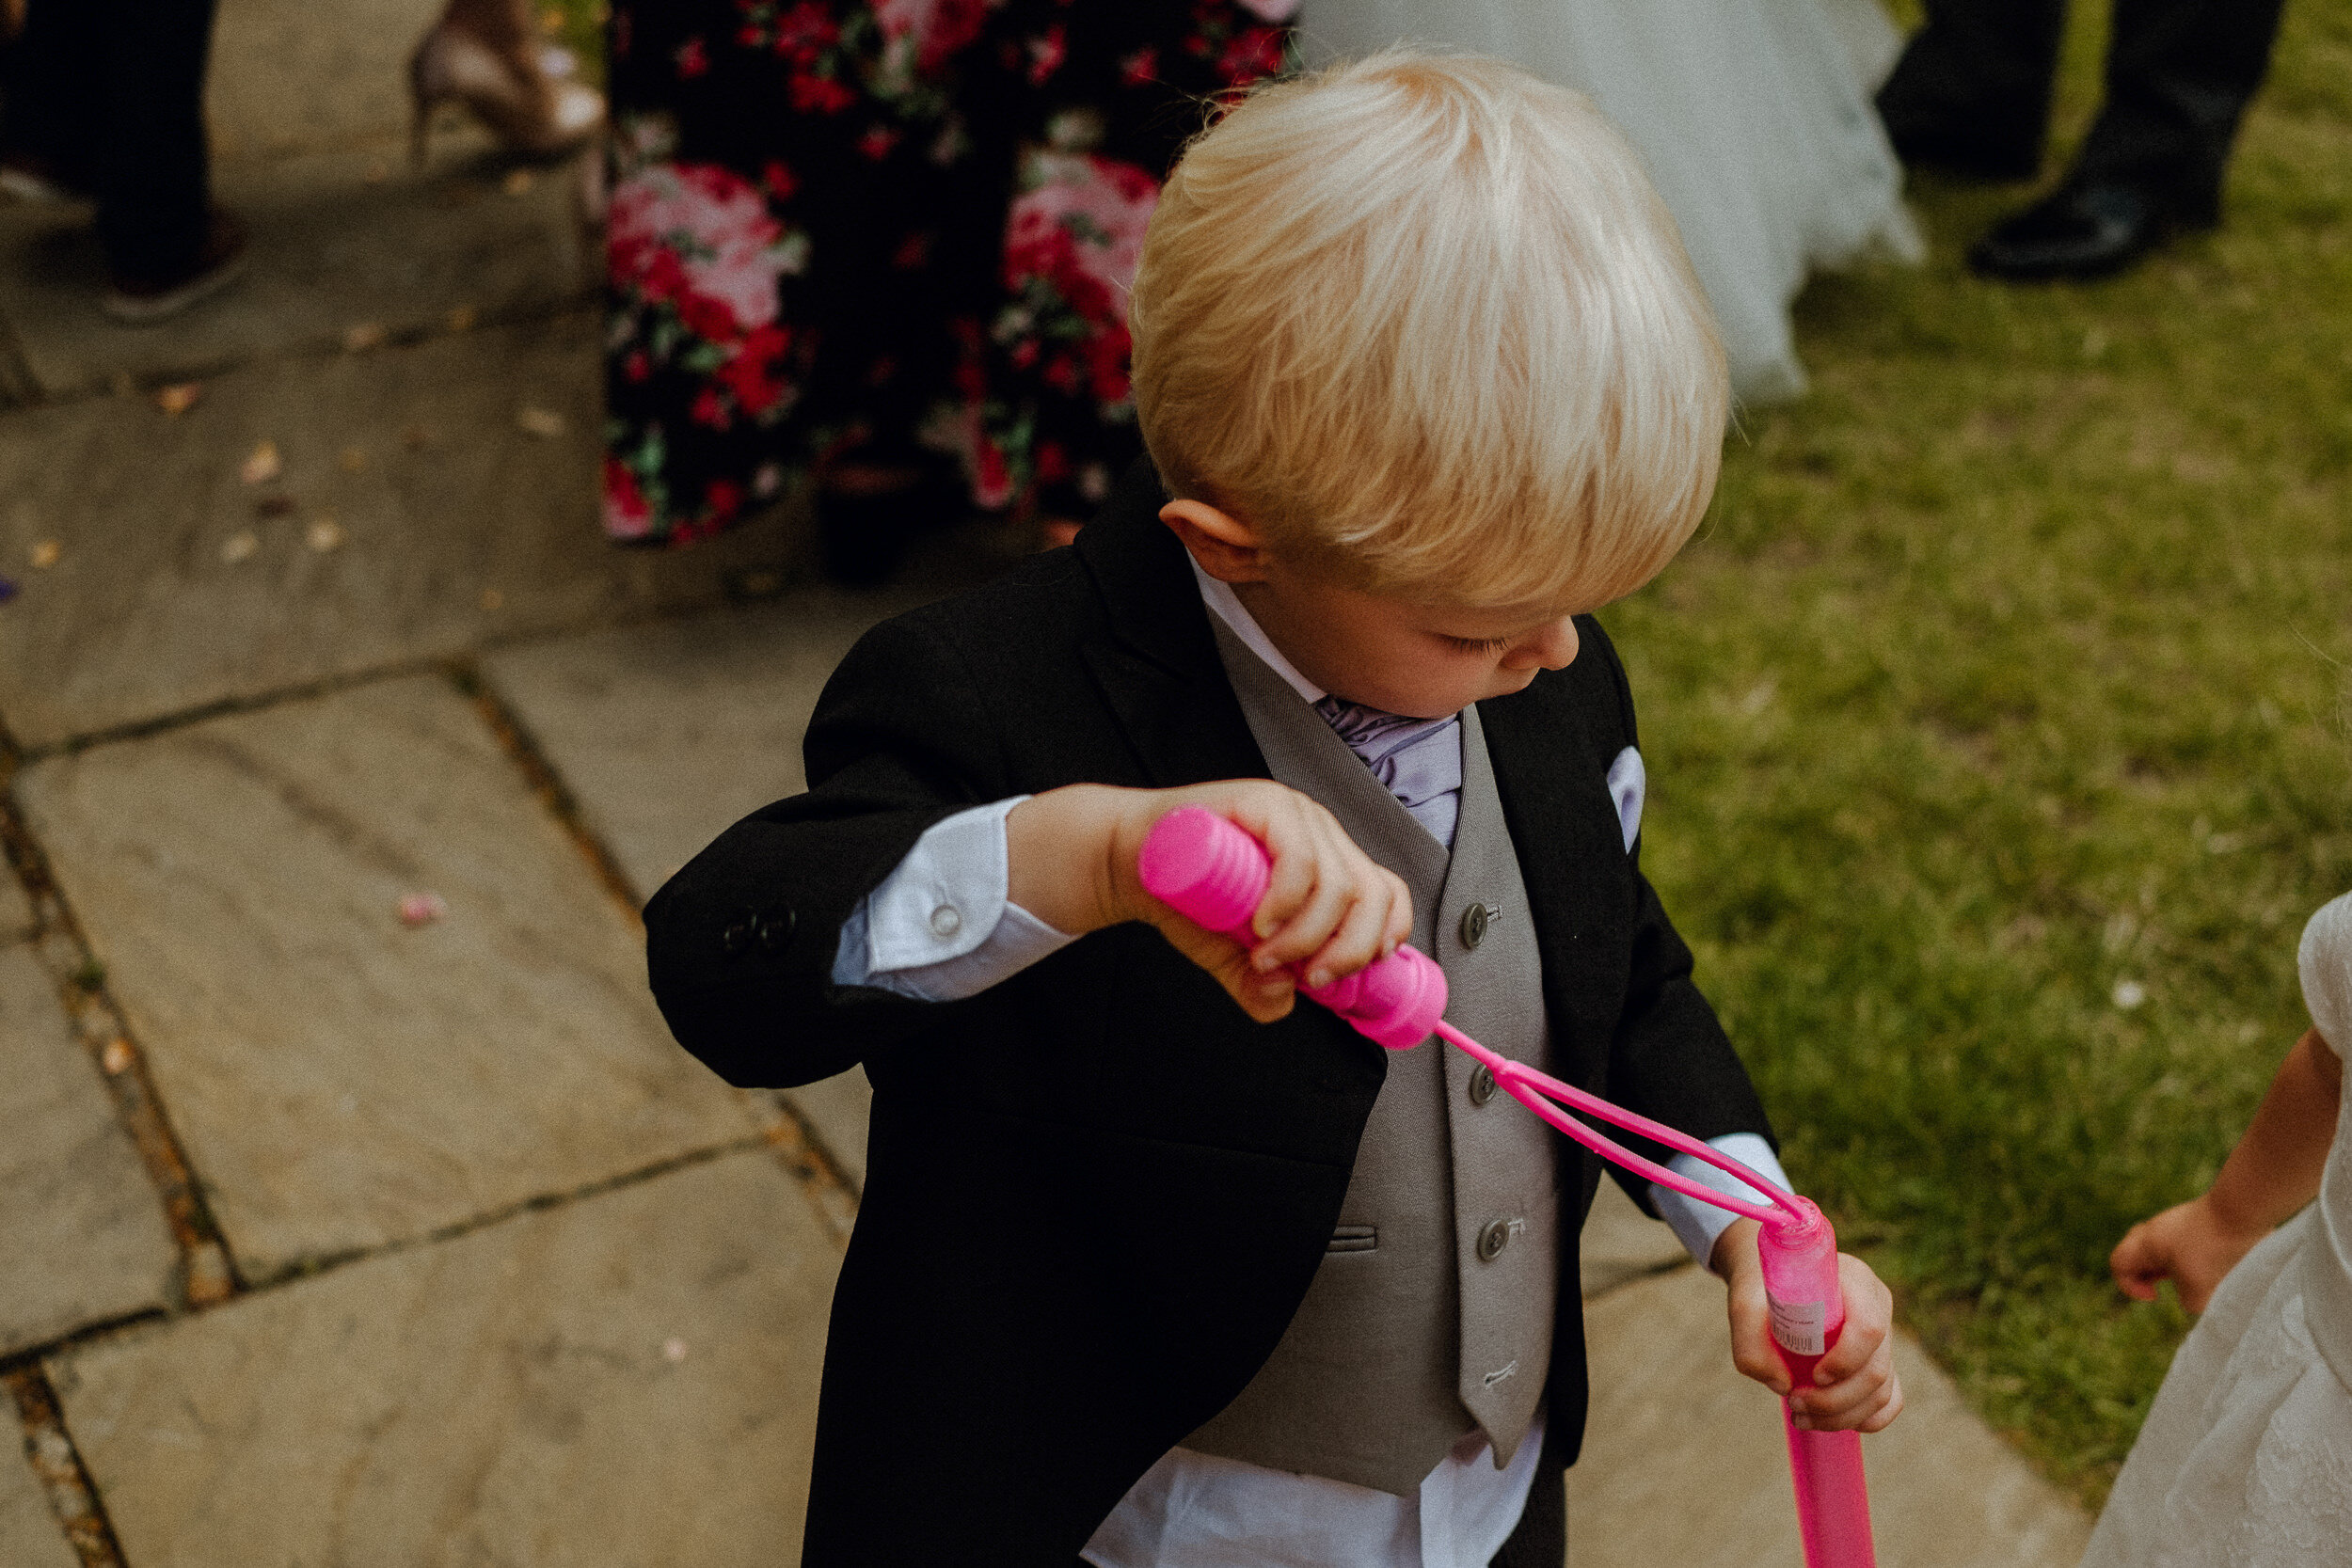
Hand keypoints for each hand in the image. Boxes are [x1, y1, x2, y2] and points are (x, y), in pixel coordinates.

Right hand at [1006, 780, 1413, 1022]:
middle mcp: (1317, 833)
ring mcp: (1292, 815)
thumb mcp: (1229, 954)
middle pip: (1371, 893)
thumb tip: (1283, 1001)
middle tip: (1310, 977)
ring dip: (1310, 936)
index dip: (1386, 935)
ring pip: (1339, 882)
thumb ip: (1258, 983)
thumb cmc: (1182, 897)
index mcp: (1324, 860)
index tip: (1354, 971)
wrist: (1125, 861)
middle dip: (1349, 950)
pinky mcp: (1262, 804)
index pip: (1384, 892)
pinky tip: (1261, 925)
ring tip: (1267, 956)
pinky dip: (1289, 902)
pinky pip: (1299, 858)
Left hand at [1715, 1219, 1903, 1432]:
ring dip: (1842, 1416)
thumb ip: (1751, 1346)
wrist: (1769, 1285)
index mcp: (1853, 1282)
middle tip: (1794, 1403)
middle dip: (1835, 1400)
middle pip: (1876, 1370)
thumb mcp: (1743, 1307)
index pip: (1869, 1327)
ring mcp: (1882, 1336)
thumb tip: (1783, 1385)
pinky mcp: (1879, 1360)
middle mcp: (1876, 1307)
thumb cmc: (1761, 1292)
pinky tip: (1831, 1422)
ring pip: (1882, 1391)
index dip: (1846, 1360)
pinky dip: (1864, 1418)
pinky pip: (1890, 1400)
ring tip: (1800, 1416)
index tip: (1813, 1376)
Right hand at [2111, 1195, 2268, 1313]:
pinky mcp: (2195, 1221)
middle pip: (2134, 1253)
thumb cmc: (2214, 1251)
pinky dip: (2188, 1257)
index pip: (2118, 1264)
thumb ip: (2188, 1301)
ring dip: (2171, 1267)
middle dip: (2146, 1274)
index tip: (2156, 1295)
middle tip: (2167, 1283)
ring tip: (2196, 1277)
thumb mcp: (2199, 1291)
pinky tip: (2212, 1264)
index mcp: (2146, 1244)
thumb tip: (2193, 1296)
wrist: (2240, 1213)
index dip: (2130, 1287)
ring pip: (2159, 1248)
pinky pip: (2179, 1242)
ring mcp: (2174, 1223)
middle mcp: (2153, 1230)